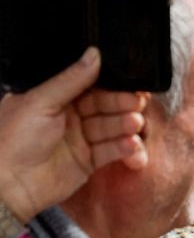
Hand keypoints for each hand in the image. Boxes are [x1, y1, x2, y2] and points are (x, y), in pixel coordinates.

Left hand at [0, 48, 147, 226]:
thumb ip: (71, 79)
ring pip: (110, 127)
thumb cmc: (12, 139)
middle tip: (136, 103)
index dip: (111, 84)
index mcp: (54, 98)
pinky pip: (111, 151)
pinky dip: (123, 148)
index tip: (131, 82)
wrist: (6, 185)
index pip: (90, 86)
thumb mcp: (40, 102)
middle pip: (104, 106)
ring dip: (124, 125)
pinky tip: (130, 145)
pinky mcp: (88, 161)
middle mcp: (68, 117)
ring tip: (134, 124)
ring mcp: (79, 139)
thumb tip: (95, 53)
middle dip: (121, 104)